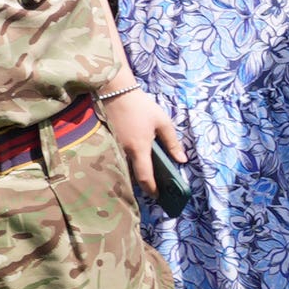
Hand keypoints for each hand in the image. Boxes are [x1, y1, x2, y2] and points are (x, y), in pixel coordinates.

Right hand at [97, 85, 179, 200]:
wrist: (114, 92)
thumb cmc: (141, 107)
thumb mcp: (162, 123)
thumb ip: (172, 143)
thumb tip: (182, 160)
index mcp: (139, 148)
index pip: (145, 176)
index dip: (151, 189)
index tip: (158, 196)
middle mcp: (123, 151)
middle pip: (133, 174)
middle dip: (143, 183)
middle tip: (155, 188)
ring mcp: (113, 147)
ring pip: (124, 167)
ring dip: (134, 174)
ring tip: (147, 177)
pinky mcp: (107, 142)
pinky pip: (117, 157)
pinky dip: (125, 163)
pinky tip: (133, 162)